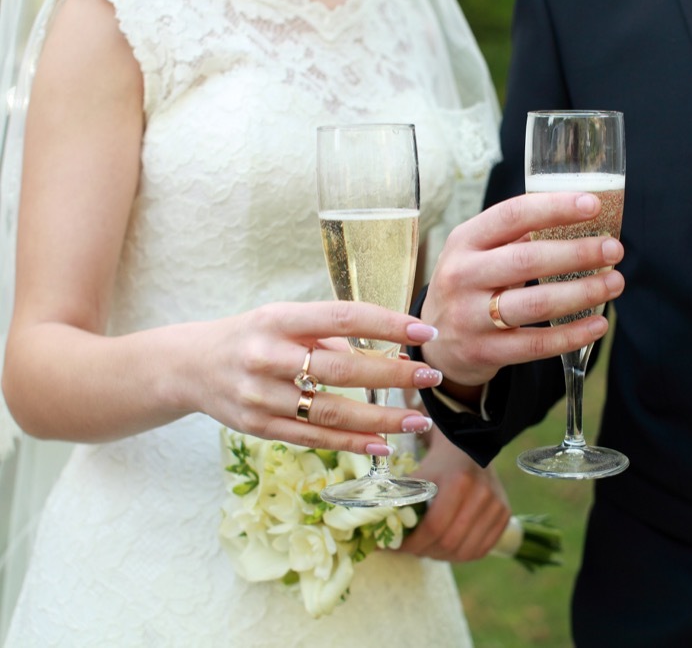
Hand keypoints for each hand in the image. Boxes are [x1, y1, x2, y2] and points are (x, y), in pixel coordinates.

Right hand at [189, 300, 444, 453]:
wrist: (190, 366)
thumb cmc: (253, 337)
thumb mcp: (284, 319)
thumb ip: (328, 333)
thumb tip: (389, 349)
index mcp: (278, 319)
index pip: (342, 317)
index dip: (387, 324)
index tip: (424, 332)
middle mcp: (267, 355)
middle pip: (342, 368)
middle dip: (393, 374)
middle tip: (431, 377)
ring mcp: (260, 395)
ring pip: (331, 411)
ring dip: (381, 418)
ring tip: (418, 421)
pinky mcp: (258, 426)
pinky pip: (314, 437)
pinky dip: (352, 442)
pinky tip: (383, 444)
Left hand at [400, 428, 510, 560]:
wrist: (469, 448)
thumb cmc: (437, 464)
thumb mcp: (417, 476)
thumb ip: (398, 504)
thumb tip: (372, 536)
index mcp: (459, 483)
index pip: (434, 528)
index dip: (412, 543)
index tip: (397, 546)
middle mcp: (482, 495)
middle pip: (449, 543)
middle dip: (425, 551)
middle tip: (411, 548)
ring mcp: (496, 506)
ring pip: (466, 551)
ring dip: (442, 556)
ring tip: (429, 548)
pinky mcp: (505, 515)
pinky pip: (482, 550)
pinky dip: (462, 555)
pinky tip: (448, 547)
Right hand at [420, 191, 624, 389]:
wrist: (434, 343)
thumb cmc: (470, 286)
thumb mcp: (477, 253)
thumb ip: (517, 236)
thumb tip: (579, 217)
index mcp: (464, 241)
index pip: (512, 215)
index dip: (554, 208)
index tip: (593, 205)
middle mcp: (463, 276)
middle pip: (527, 260)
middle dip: (578, 253)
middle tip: (613, 249)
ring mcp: (471, 317)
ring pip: (536, 303)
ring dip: (583, 292)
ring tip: (614, 283)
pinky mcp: (485, 352)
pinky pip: (537, 344)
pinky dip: (572, 334)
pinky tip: (598, 324)